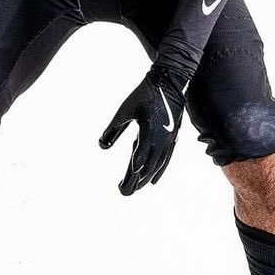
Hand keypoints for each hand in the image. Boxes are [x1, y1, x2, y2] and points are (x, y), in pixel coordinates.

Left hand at [98, 66, 186, 195]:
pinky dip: (159, 171)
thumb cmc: (144, 94)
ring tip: (136, 187)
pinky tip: (153, 179)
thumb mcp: (124, 111)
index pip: (138, 162)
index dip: (130, 177)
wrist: (169, 81)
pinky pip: (166, 159)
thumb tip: (102, 146)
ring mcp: (169, 139)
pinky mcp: (173, 137)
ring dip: (146, 178)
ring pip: (158, 165)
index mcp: (149, 133)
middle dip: (136, 182)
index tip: (121, 187)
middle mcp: (161, 139)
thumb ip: (113, 129)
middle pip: (148, 168)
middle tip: (124, 192)